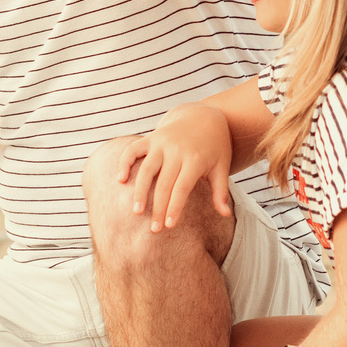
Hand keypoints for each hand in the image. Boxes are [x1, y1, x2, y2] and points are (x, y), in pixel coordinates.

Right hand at [111, 105, 234, 232]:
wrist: (203, 116)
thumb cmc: (214, 147)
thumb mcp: (222, 166)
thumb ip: (221, 191)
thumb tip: (226, 214)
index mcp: (195, 159)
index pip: (182, 188)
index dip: (174, 207)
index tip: (169, 226)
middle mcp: (176, 150)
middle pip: (163, 183)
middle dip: (157, 208)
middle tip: (153, 230)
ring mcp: (161, 142)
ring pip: (146, 169)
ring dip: (139, 191)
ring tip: (136, 211)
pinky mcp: (150, 138)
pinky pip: (133, 150)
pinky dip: (124, 163)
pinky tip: (120, 180)